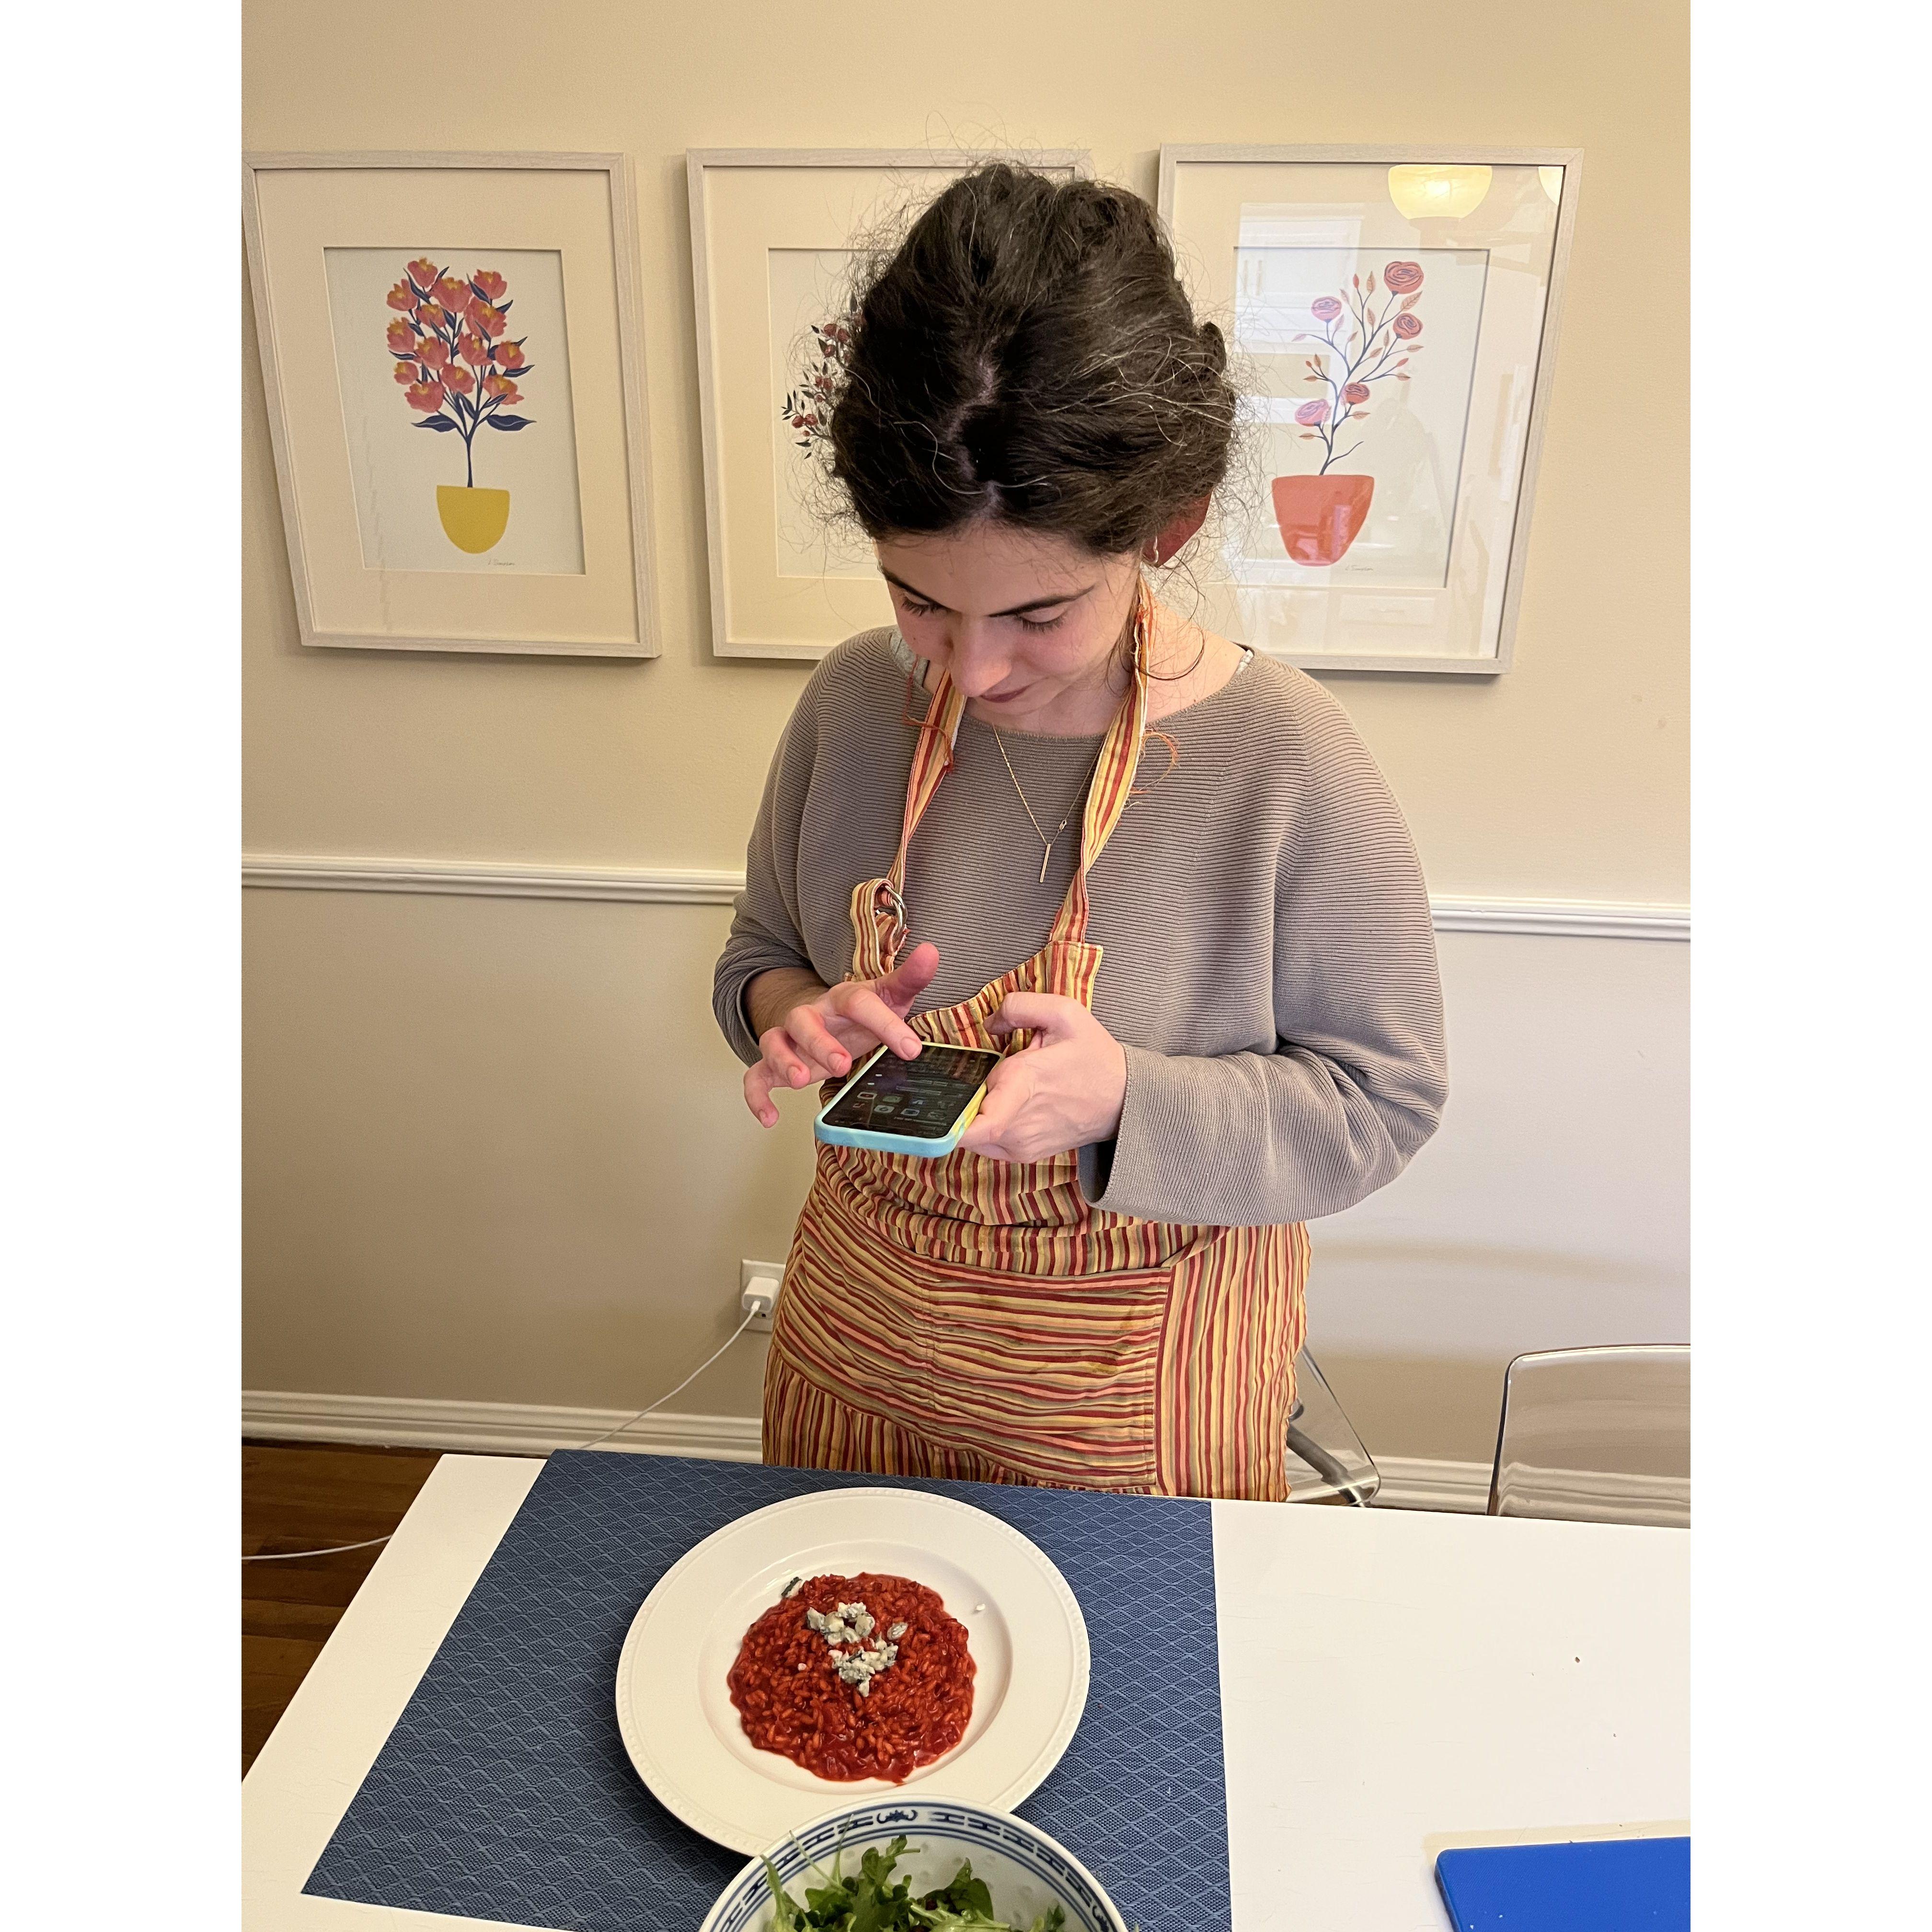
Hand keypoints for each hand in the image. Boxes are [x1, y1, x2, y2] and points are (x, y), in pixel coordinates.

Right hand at [743, 943, 939, 1127]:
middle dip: (820, 1043)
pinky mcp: (776, 1064)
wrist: (829, 1019)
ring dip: (784, 1061)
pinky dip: (757, 1096)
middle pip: (803, 1021)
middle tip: (842, 1064)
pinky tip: (770, 1117)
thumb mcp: (890, 996)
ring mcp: (790, 1040)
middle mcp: (811, 1016)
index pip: (859, 1003)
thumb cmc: (861, 1013)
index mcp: (842, 999)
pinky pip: (756, 1076)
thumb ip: (910, 978)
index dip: (884, 1024)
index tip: (911, 1049)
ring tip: (802, 1081)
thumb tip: (931, 952)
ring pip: (773, 1042)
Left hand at [959, 992, 1126, 1163]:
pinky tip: (1013, 1102)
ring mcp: (1019, 1145)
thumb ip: (1019, 1006)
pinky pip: (987, 1141)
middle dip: (969, 1092)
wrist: (1125, 1100)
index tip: (932, 1110)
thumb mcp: (1065, 1013)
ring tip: (1014, 1087)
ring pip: (973, 1130)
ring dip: (980, 1108)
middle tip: (1001, 1071)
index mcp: (1022, 1086)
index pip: (973, 1125)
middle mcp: (1016, 1124)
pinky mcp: (1023, 1155)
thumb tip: (988, 1023)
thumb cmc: (1095, 1057)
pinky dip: (989, 1122)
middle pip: (963, 1116)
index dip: (946, 1122)